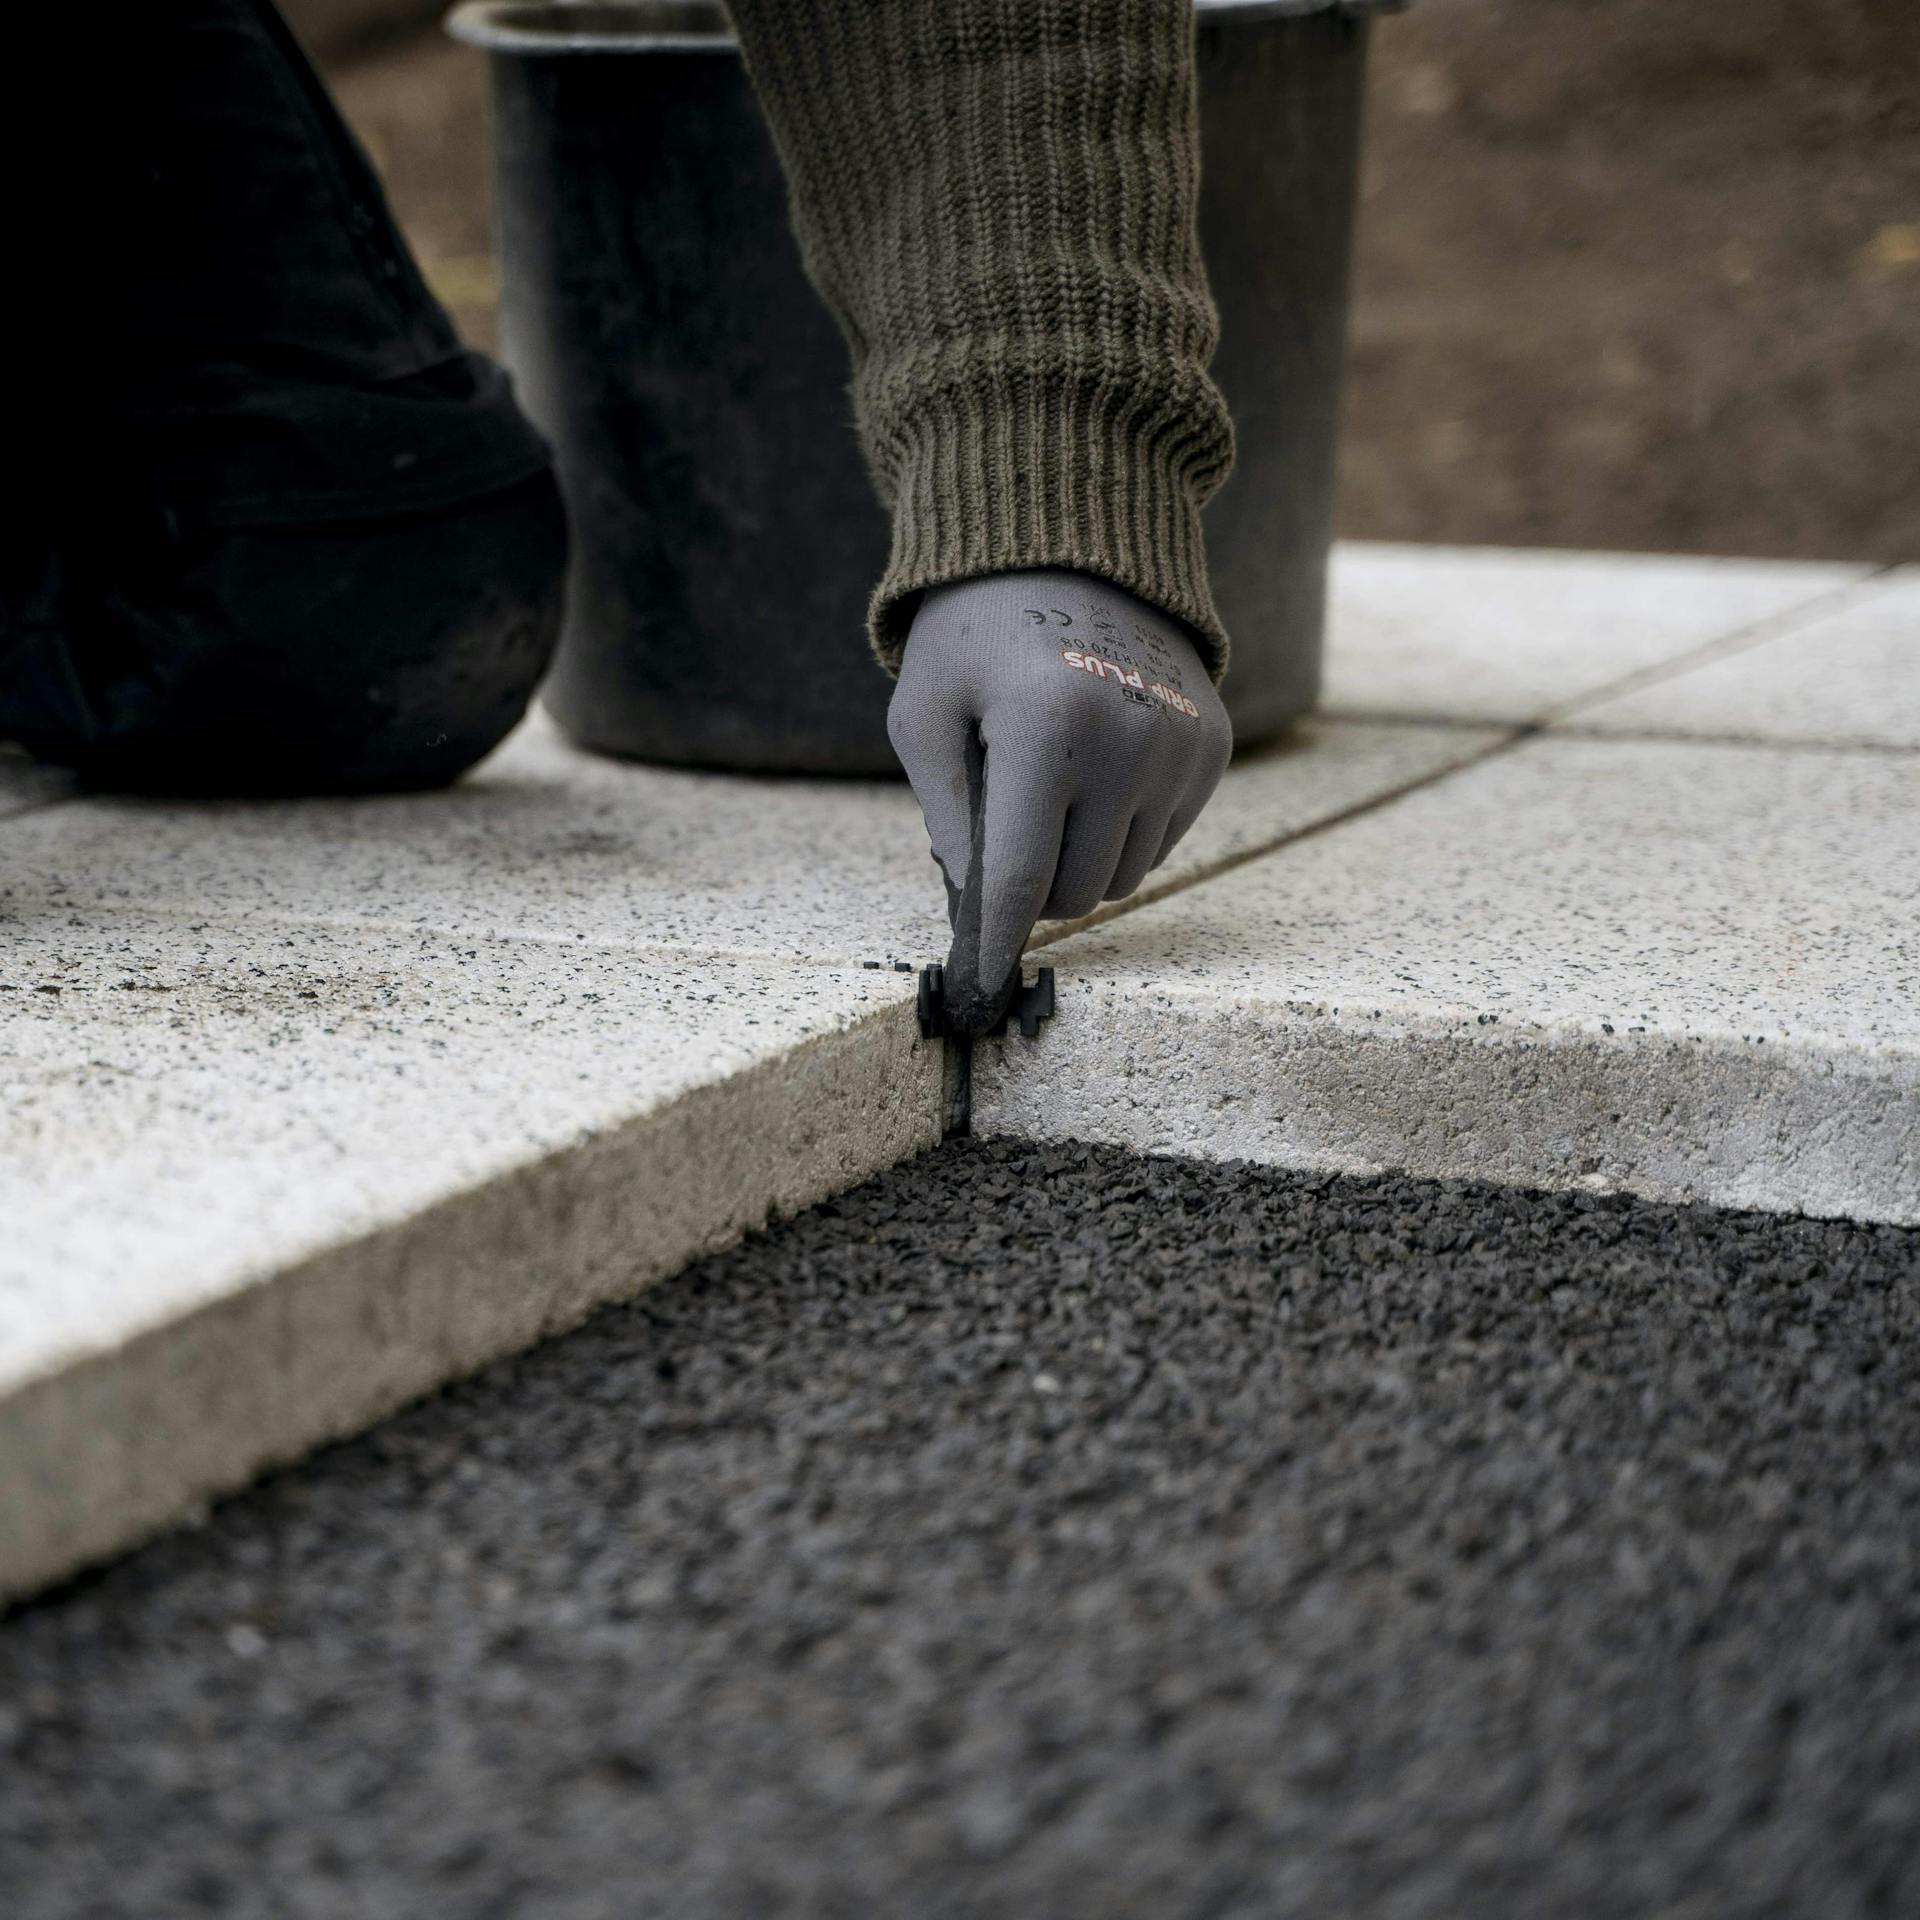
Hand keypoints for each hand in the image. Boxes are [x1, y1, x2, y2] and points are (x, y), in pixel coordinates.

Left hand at [888, 568, 1231, 1035]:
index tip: (980, 991)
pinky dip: (1119, 832)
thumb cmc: (976, 637)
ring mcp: (1179, 746)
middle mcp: (1127, 741)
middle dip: (1029, 886)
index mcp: (1044, 729)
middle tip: (1002, 829)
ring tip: (1047, 790)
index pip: (1018, 876)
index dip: (996, 942)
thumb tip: (977, 905)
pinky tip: (1093, 771)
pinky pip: (1159, 842)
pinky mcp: (1210, 746)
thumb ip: (943, 814)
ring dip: (1076, 863)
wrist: (1074, 550)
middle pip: (1073, 892)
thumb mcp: (924, 712)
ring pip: (1121, 878)